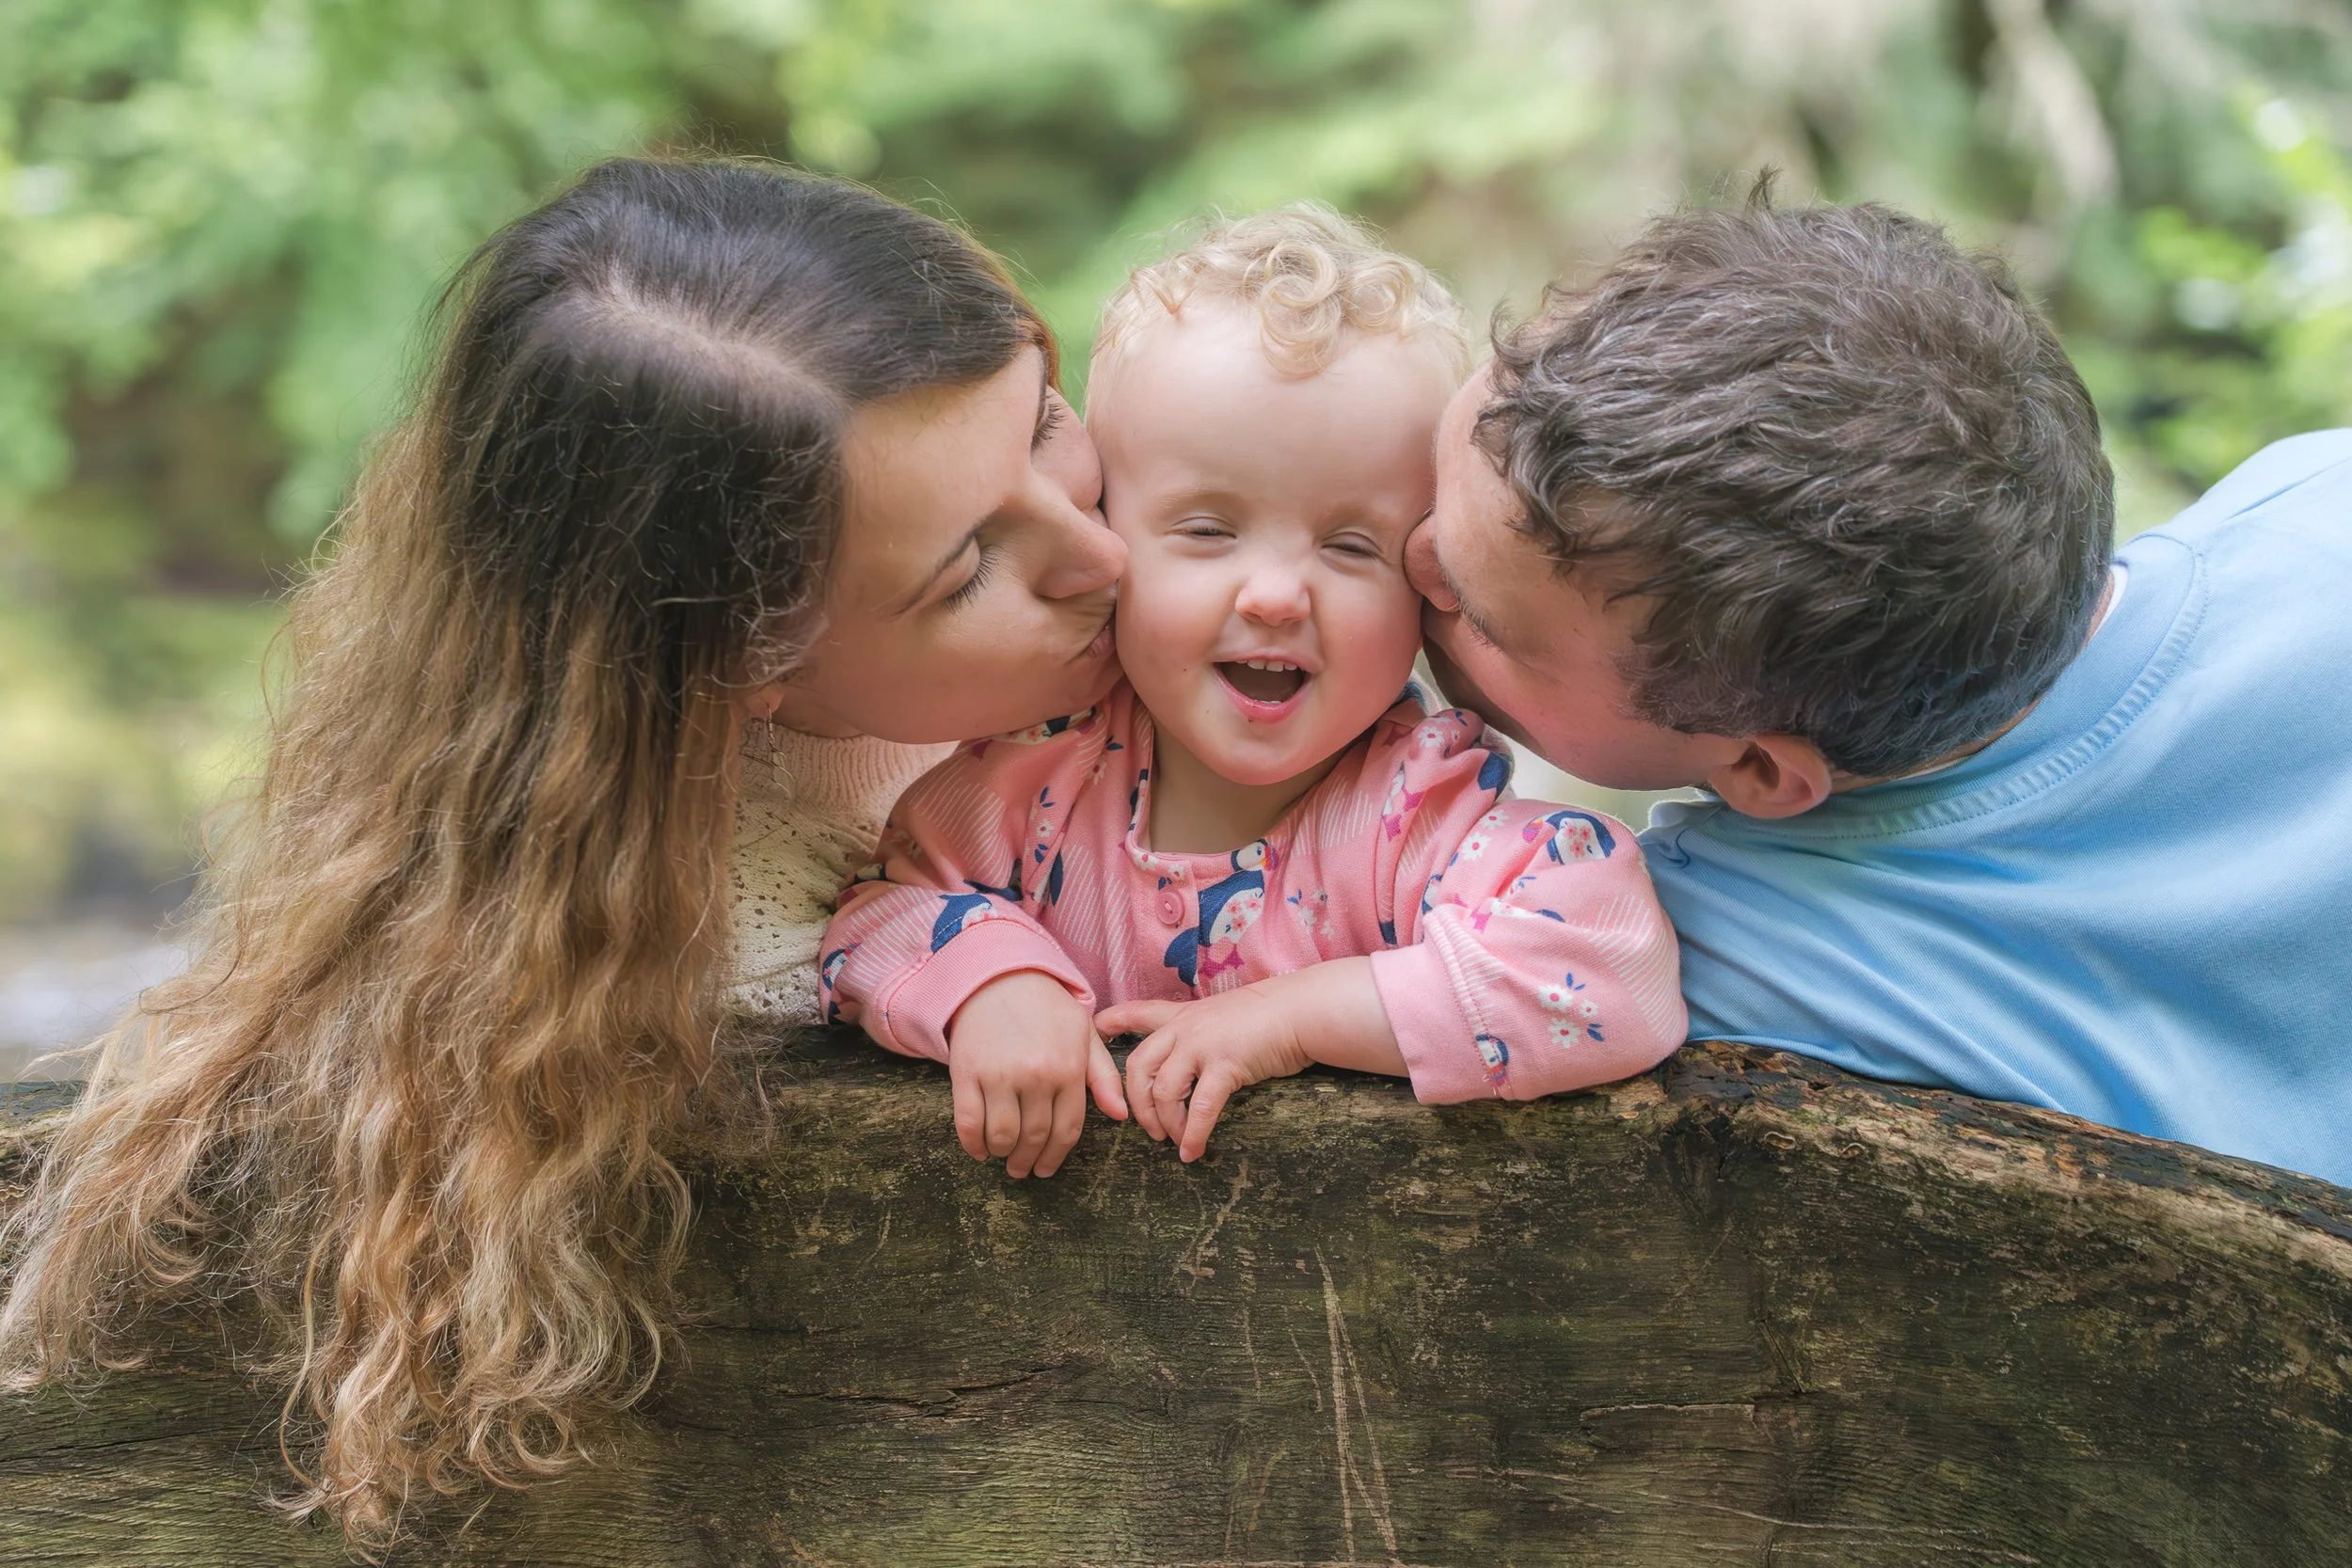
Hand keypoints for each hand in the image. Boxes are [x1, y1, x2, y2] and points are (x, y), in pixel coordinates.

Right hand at [947, 971, 1127, 1178]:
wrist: (998, 977)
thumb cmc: (1046, 1008)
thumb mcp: (1084, 1034)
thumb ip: (1104, 1076)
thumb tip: (1120, 1115)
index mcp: (1068, 1068)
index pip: (1067, 1129)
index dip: (1056, 1156)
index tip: (1047, 1169)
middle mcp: (1036, 1075)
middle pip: (1034, 1138)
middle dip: (1028, 1162)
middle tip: (1023, 1170)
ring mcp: (999, 1075)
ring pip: (1002, 1136)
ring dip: (1002, 1155)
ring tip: (1003, 1158)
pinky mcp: (967, 1073)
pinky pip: (968, 1122)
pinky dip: (973, 1144)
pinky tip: (979, 1150)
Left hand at [1095, 987, 1314, 1162]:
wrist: (1301, 1012)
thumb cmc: (1269, 1016)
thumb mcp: (1223, 1016)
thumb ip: (1201, 1032)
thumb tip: (1192, 1061)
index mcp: (1183, 1015)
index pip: (1139, 1013)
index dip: (1113, 1022)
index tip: (1095, 1029)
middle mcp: (1185, 1028)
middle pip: (1138, 1066)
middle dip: (1136, 1104)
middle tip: (1148, 1129)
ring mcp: (1203, 1045)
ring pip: (1163, 1091)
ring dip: (1166, 1124)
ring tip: (1175, 1142)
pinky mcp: (1225, 1065)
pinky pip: (1199, 1107)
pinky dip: (1192, 1134)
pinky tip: (1192, 1152)